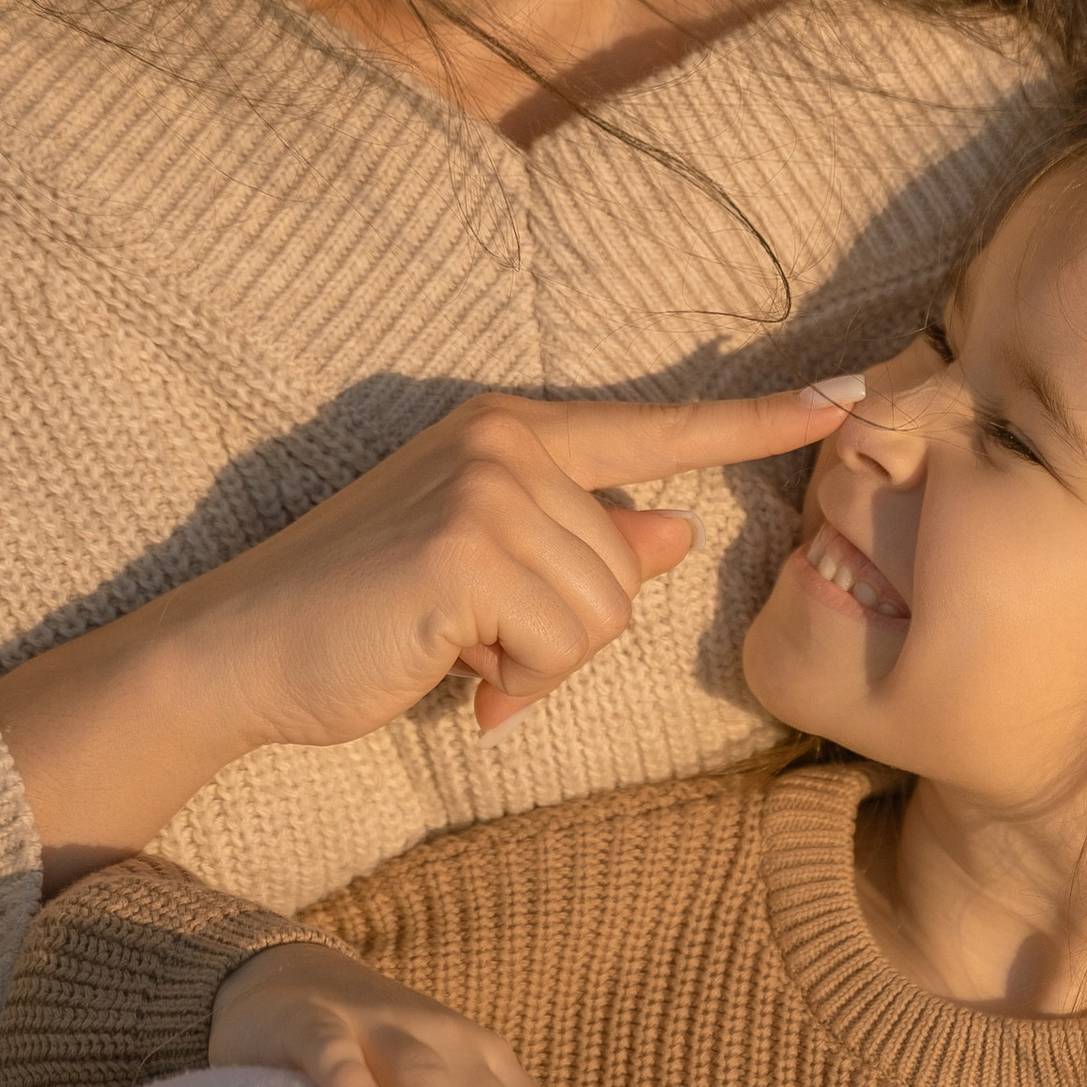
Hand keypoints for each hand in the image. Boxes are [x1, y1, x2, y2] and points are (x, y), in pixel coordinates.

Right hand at [0, 382, 846, 883]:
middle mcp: (509, 440)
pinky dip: (511, 683)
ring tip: (452, 651)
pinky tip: (445, 669)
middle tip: (469, 641)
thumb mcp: (483, 573)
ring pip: (606, 615)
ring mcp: (491, 486)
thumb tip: (675, 529)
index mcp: (515, 432)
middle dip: (562, 635)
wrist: (238, 650)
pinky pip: (564, 645)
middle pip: (634, 569)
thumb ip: (583, 543)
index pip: (662, 425)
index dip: (759, 424)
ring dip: (536, 664)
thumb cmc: (358, 617)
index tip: (847, 404)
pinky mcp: (470, 547)